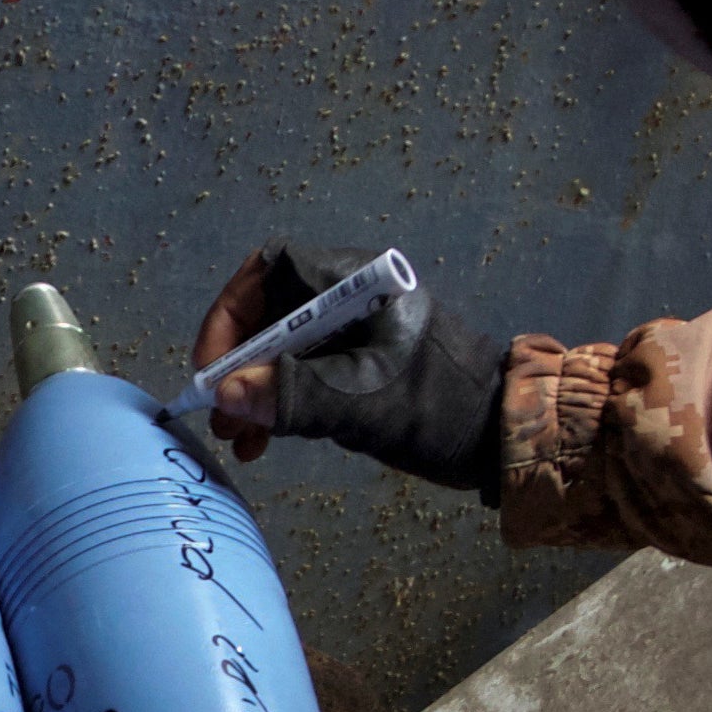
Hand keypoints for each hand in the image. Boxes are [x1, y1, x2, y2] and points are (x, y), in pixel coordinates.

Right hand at [187, 240, 509, 493]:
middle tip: (222, 417)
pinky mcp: (352, 365)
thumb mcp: (362, 403)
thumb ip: (294, 395)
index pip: (269, 271)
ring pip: (277, 349)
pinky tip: (262, 439)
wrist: (497, 440)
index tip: (214, 369)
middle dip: (238, 365)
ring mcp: (349, 332)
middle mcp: (346, 297)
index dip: (229, 315)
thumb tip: (227, 395)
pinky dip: (275, 403)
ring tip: (238, 437)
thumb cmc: (439, 407)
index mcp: (355, 282)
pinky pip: (297, 373)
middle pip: (266, 314)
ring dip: (251, 391)